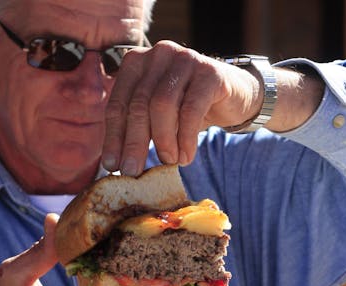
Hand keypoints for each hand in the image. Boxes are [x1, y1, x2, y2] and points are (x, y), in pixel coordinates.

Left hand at [101, 40, 260, 175]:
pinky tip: (186, 157)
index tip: (111, 166)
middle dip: (134, 143)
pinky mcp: (209, 72)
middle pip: (138, 104)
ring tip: (168, 161)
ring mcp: (185, 59)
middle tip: (133, 171)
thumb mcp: (157, 116)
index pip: (118, 103)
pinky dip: (185, 138)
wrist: (234, 96)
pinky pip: (190, 110)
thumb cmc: (188, 108)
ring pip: (162, 105)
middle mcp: (158, 54)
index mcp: (136, 62)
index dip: (113, 137)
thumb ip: (137, 128)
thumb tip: (115, 163)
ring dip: (163, 140)